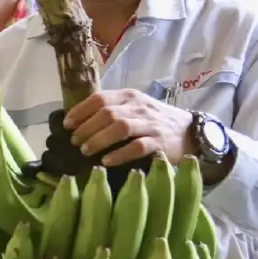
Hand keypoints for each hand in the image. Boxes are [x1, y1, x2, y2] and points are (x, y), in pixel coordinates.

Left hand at [21, 109, 152, 196]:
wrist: (190, 131)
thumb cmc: (154, 121)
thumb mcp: (135, 107)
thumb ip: (113, 110)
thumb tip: (79, 121)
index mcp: (129, 96)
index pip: (100, 98)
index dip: (81, 111)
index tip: (67, 124)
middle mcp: (139, 107)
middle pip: (107, 114)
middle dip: (86, 128)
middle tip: (74, 141)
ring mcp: (150, 124)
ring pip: (120, 128)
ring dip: (99, 139)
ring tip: (85, 150)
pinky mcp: (159, 142)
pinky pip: (137, 147)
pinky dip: (119, 154)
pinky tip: (106, 161)